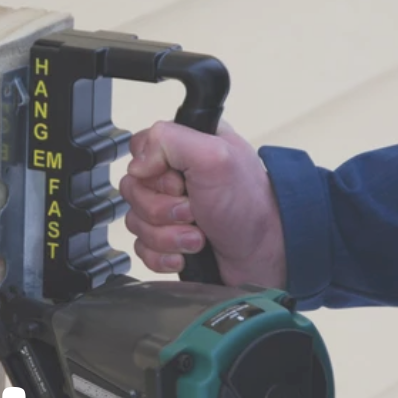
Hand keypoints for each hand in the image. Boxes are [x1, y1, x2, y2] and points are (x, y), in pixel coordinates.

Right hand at [120, 121, 285, 288]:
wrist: (264, 256)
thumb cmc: (250, 208)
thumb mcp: (214, 157)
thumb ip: (169, 141)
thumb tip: (137, 162)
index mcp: (187, 146)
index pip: (140, 149)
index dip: (152, 171)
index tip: (178, 183)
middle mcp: (176, 176)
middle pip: (133, 189)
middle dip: (162, 211)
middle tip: (193, 213)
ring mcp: (170, 210)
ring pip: (135, 222)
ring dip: (167, 236)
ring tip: (198, 238)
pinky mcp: (166, 239)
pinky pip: (142, 248)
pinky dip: (163, 256)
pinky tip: (185, 254)